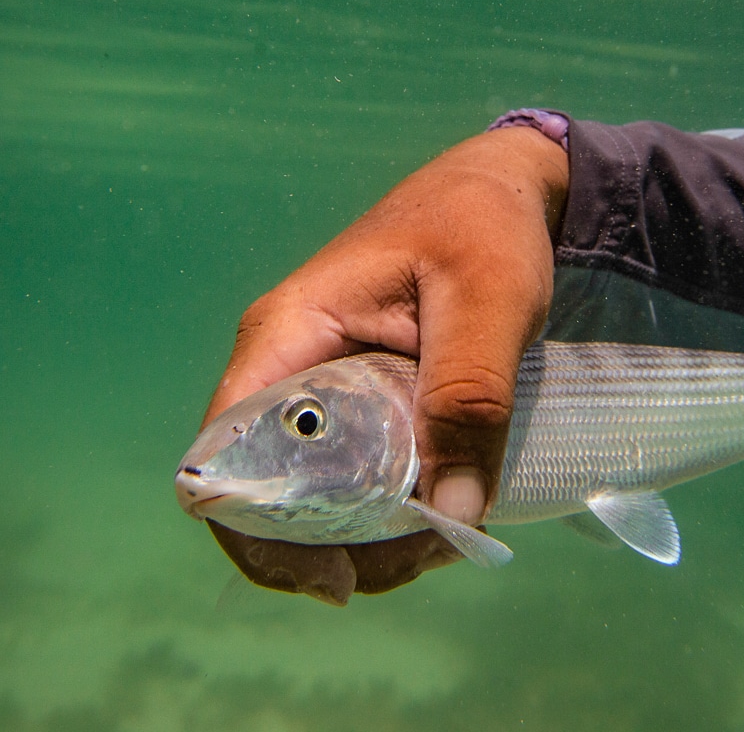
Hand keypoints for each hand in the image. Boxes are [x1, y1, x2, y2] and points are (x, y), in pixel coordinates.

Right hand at [200, 126, 568, 602]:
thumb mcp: (488, 302)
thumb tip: (453, 512)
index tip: (338, 576)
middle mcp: (287, 364)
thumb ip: (469, 396)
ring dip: (368, 536)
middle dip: (333, 547)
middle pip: (270, 489)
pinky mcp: (359, 391)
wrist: (501, 189)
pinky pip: (352, 467)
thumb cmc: (484, 225)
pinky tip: (446, 513)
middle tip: (421, 560)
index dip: (258, 533)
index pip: (220, 456)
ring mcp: (320, 380)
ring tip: (446, 541)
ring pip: (313, 488)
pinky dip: (389, 506)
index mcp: (288, 334)